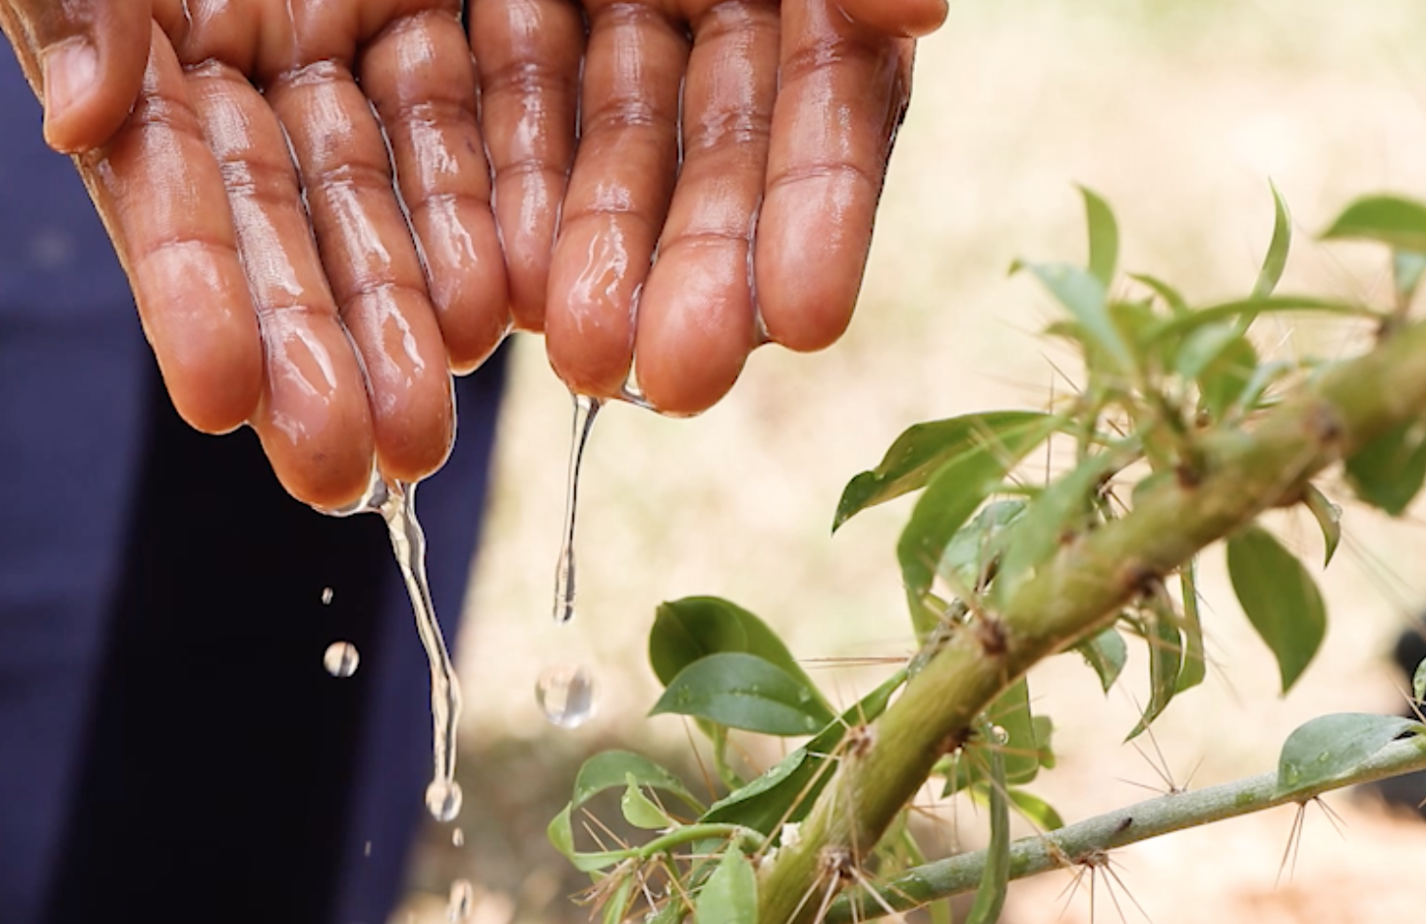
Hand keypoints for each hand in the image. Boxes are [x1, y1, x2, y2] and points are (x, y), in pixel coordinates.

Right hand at [0, 0, 509, 508]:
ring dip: (401, 321)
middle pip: (277, 233)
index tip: (222, 401)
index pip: (165, 191)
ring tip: (423, 433)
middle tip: (345, 477)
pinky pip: (448, 116)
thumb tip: (80, 120)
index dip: (195, 296)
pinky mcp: (408, 8)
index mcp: (138, 61)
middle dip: (312, 357)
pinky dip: (476, 215)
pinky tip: (498, 313)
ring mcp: (324, 46)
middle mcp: (229, 75)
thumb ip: (86, 5)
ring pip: (369, 199)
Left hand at [473, 0, 944, 412]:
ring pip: (609, 144)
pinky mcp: (510, 1)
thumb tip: (922, 15)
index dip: (816, 209)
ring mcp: (612, 2)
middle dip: (699, 270)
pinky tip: (504, 292)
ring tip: (584, 358)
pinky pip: (507, 99)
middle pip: (714, 152)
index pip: (827, 99)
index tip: (809, 321)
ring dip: (600, 258)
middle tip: (680, 383)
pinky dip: (506, 195)